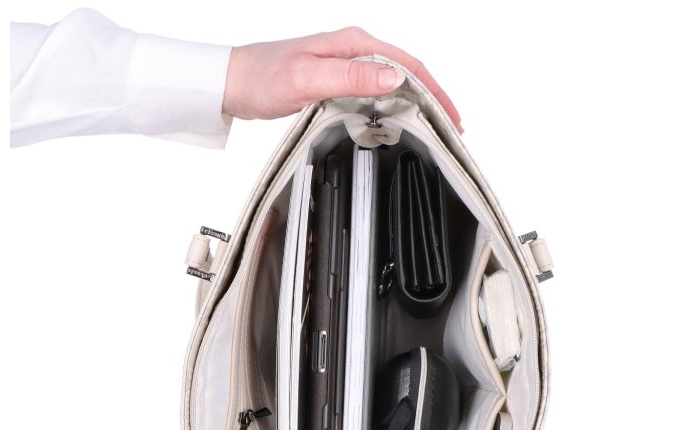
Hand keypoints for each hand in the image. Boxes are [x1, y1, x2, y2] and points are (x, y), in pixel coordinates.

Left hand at [222, 27, 461, 132]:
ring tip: (433, 129)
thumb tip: (394, 77)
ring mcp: (346, 66)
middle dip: (433, 100)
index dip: (435, 92)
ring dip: (416, 104)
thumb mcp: (310, 79)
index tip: (451, 117)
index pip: (409, 64)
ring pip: (393, 83)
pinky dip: (394, 107)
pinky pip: (376, 92)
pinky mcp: (337, 81)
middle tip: (451, 129)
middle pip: (407, 73)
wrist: (233, 82)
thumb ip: (352, 78)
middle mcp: (354, 50)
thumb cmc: (263, 77)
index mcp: (354, 44)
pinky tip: (399, 122)